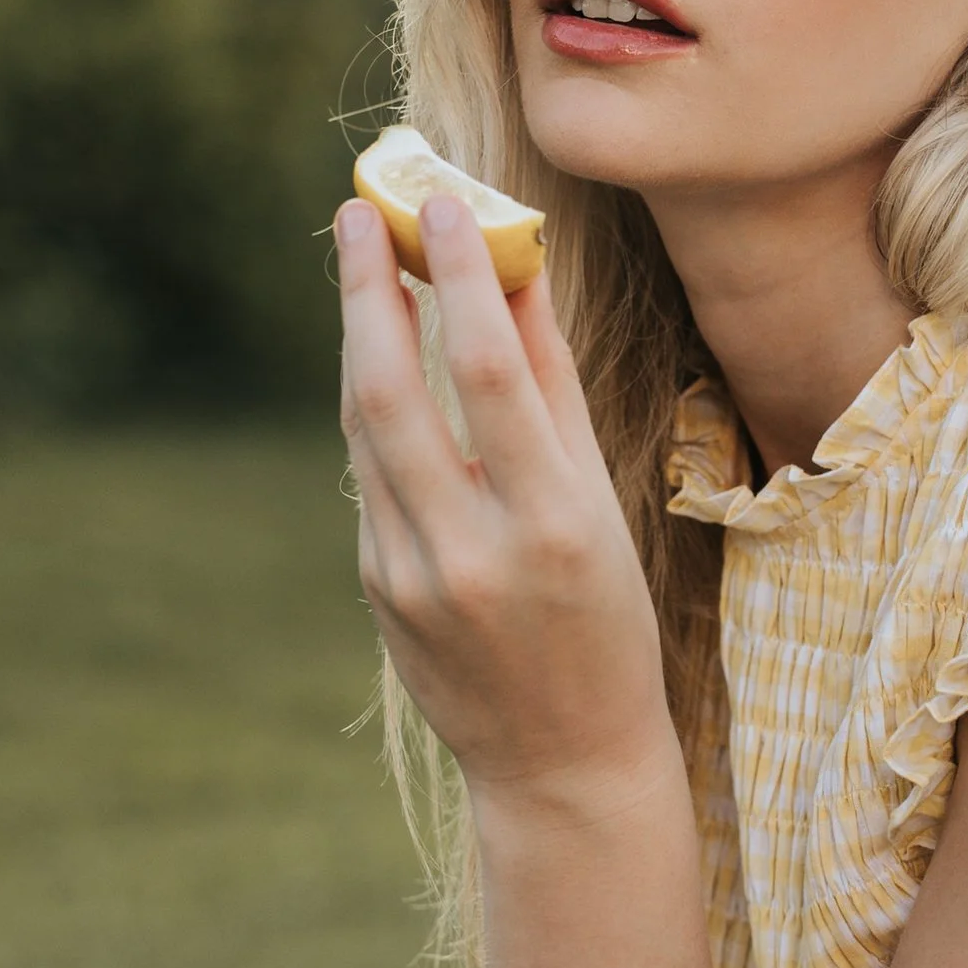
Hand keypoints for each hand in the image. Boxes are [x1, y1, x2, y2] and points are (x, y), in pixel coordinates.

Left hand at [336, 194, 674, 798]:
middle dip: (370, 292)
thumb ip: (554, 390)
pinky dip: (373, 406)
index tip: (442, 206)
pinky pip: (371, 474)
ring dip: (359, 336)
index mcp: (552, 527)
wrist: (561, 762)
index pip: (490, 374)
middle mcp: (469, 552)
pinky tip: (381, 356)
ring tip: (360, 262)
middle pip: (393, 392)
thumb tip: (517, 273)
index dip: (458, 279)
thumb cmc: (607, 623)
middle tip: (360, 213)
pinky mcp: (377, 590)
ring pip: (365, 427)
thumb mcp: (602, 508)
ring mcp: (409, 578)